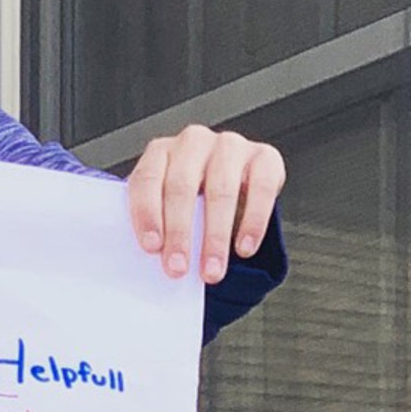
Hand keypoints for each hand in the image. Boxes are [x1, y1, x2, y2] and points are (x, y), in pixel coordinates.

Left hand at [127, 125, 284, 283]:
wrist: (236, 179)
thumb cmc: (194, 194)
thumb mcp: (169, 201)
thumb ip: (159, 220)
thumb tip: (155, 257)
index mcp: (160, 151)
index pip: (147, 180)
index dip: (147, 214)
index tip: (152, 247)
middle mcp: (193, 142)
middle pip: (181, 187)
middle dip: (179, 233)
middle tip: (178, 267)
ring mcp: (230, 146)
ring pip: (220, 191)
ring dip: (215, 237)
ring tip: (212, 269)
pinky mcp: (265, 157)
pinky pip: (261, 190)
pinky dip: (253, 223)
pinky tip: (244, 248)